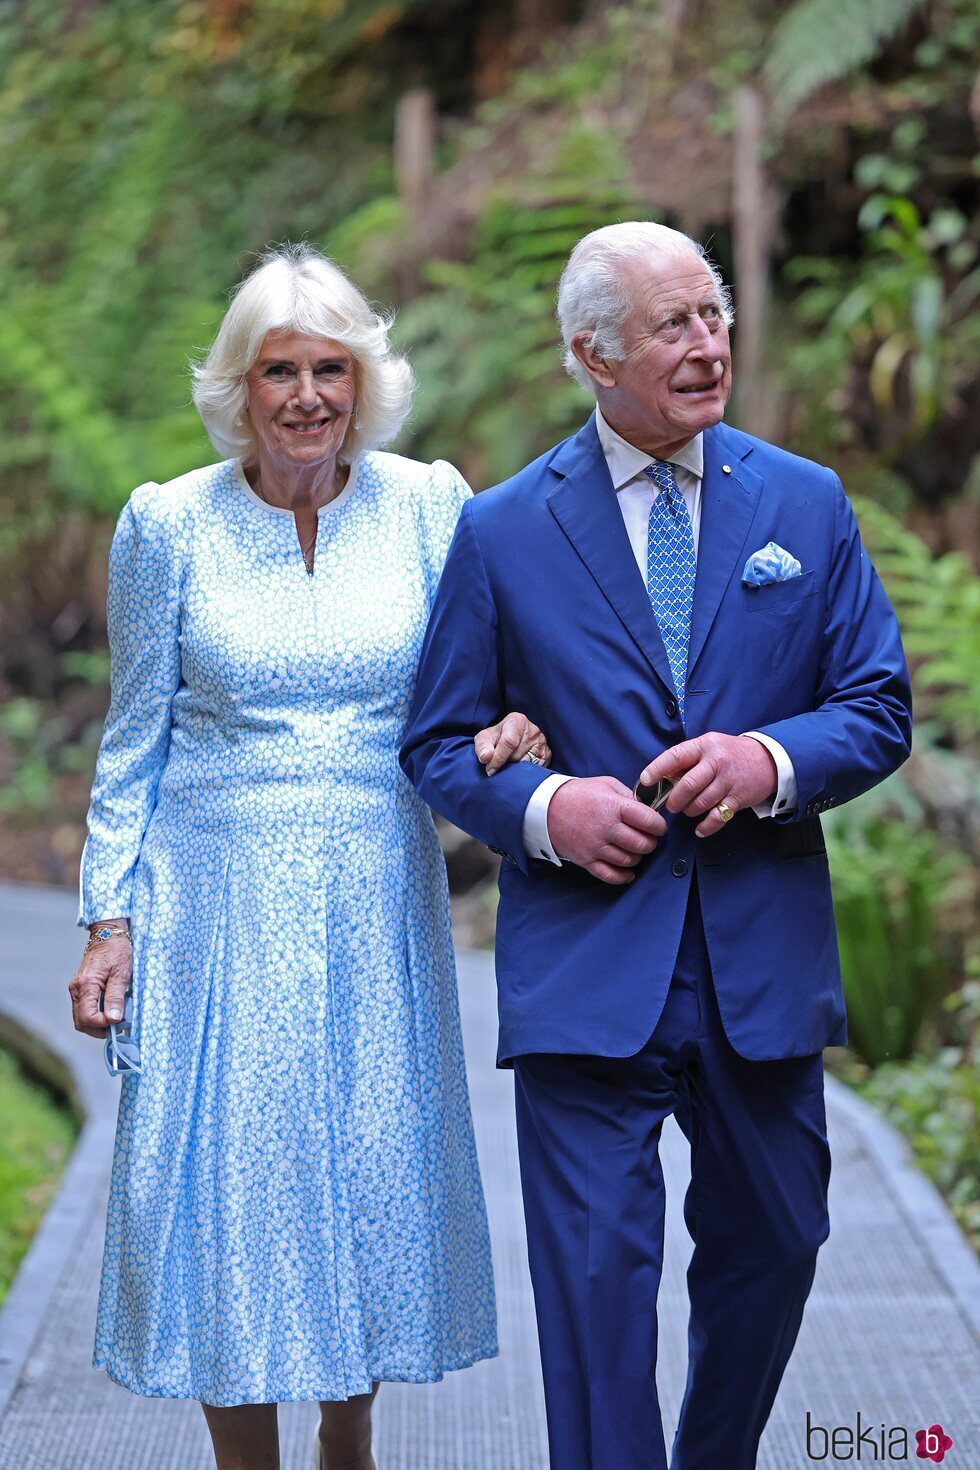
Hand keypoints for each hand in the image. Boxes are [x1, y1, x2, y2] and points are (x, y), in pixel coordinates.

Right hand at [69, 929, 132, 1038]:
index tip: (118, 1021)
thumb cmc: (117, 952)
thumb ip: (116, 997)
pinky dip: (93, 1015)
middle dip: (98, 1029)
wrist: (107, 936)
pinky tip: (108, 1011)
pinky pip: (82, 1009)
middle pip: (80, 1022)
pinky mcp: (79, 988)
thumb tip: (113, 1019)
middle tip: (117, 1026)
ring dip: (96, 1024)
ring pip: (80, 1018)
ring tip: (114, 1020)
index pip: (87, 1017)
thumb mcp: (121, 974)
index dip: (102, 1024)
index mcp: (86, 985)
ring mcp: (76, 989)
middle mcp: (76, 989)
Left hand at [475, 712, 551, 775]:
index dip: (498, 758)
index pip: (509, 742)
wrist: (511, 737)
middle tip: (499, 766)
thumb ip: (482, 747)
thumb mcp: (484, 739)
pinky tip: (519, 767)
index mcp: (517, 721)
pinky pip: (536, 768)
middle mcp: (533, 729)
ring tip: (509, 764)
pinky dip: (526, 771)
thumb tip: (486, 757)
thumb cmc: (496, 738)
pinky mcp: (547, 753)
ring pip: (527, 763)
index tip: (490, 770)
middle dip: (506, 764)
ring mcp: (542, 742)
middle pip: (517, 755)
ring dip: (516, 769)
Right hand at [547, 776, 665, 884]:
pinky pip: (610, 875)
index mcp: (614, 806)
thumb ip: (629, 796)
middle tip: (647, 838)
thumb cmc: (579, 794)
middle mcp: (607, 828)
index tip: (658, 826)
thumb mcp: (606, 784)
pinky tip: (628, 871)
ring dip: (637, 857)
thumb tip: (648, 809)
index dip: (659, 825)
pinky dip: (623, 876)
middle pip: (642, 844)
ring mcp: (596, 846)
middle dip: (650, 843)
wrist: (546, 808)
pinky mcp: (586, 860)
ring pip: (629, 860)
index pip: (649, 821)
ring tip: (634, 850)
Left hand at [636, 733, 776, 837]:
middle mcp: (716, 761)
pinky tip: (699, 829)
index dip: (658, 769)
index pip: (676, 756)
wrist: (768, 759)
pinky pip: (717, 817)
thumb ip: (688, 760)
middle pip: (688, 785)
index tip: (645, 780)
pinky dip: (705, 826)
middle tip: (671, 806)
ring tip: (688, 810)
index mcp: (704, 745)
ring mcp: (729, 780)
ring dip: (689, 811)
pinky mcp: (738, 798)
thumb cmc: (730, 754)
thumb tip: (661, 777)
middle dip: (674, 800)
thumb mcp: (708, 746)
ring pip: (701, 803)